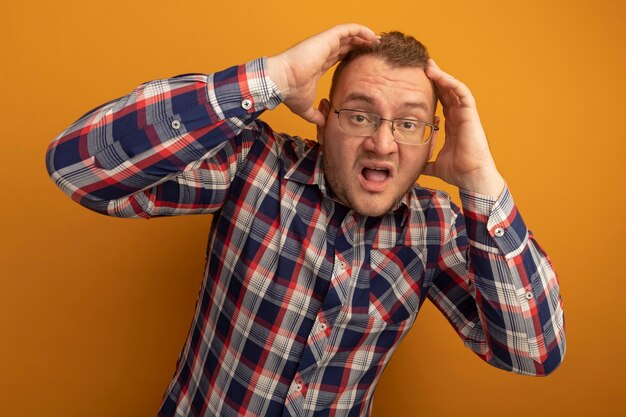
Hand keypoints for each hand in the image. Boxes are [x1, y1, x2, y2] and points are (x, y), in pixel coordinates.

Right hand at [267, 24, 377, 125]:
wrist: (281, 82)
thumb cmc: (289, 93)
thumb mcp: (305, 108)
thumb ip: (314, 114)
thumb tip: (322, 123)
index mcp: (319, 64)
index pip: (339, 56)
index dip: (352, 56)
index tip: (366, 62)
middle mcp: (322, 51)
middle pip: (346, 44)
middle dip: (361, 45)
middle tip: (376, 50)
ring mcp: (324, 44)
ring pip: (348, 35)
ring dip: (364, 36)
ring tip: (378, 41)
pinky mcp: (326, 39)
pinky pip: (347, 29)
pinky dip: (360, 30)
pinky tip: (372, 36)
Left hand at [423, 59, 504, 196]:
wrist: (471, 177)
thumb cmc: (458, 172)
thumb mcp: (435, 165)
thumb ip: (426, 162)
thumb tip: (415, 168)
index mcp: (452, 125)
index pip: (442, 103)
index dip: (432, 92)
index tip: (417, 83)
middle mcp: (459, 117)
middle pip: (447, 92)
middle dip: (435, 79)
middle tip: (422, 67)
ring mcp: (466, 115)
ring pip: (454, 89)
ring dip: (441, 76)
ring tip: (428, 65)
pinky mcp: (470, 114)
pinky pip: (461, 92)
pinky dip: (450, 82)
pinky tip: (438, 75)